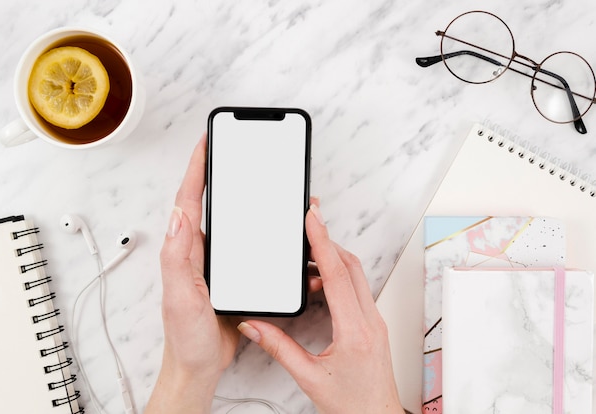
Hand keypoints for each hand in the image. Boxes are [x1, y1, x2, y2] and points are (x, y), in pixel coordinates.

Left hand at [145, 134, 239, 413]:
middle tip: (234, 151)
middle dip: (221, 174)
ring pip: (232, 222)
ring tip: (260, 181)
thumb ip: (178, 257)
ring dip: (244, 199)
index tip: (206, 143)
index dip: (196, 168)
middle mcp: (198, 251)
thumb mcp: (181, 297)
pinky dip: (258, 229)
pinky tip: (270, 226)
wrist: (199, 366)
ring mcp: (216, 262)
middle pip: (210, 203)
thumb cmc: (185, 337)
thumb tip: (179, 214)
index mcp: (184, 250)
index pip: (189, 200)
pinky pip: (246, 244)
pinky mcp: (232, 274)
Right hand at [238, 204, 403, 413]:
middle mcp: (369, 321)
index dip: (322, 242)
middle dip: (327, 240)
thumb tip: (254, 325)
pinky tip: (319, 281)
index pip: (338, 274)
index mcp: (354, 331)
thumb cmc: (352, 405)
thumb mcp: (308, 376)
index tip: (312, 219)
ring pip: (356, 275)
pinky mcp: (371, 324)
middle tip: (307, 223)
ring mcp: (373, 321)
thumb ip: (278, 347)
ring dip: (333, 258)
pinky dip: (338, 275)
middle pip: (351, 266)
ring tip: (305, 256)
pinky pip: (357, 289)